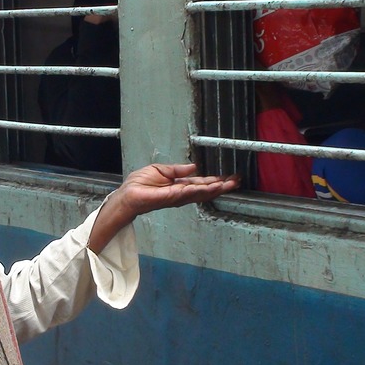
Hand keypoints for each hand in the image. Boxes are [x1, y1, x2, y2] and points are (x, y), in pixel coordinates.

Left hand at [88, 164, 238, 251]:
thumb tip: (194, 167)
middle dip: (222, 186)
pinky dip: (202, 190)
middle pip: (205, 190)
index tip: (228, 178)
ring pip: (201, 192)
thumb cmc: (139, 184)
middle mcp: (181, 193)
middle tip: (237, 181)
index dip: (215, 181)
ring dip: (216, 189)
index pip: (201, 183)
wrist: (127, 195)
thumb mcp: (161, 170)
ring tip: (230, 184)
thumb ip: (178, 170)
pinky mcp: (172, 197)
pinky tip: (213, 187)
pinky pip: (190, 192)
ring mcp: (178, 197)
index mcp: (179, 185)